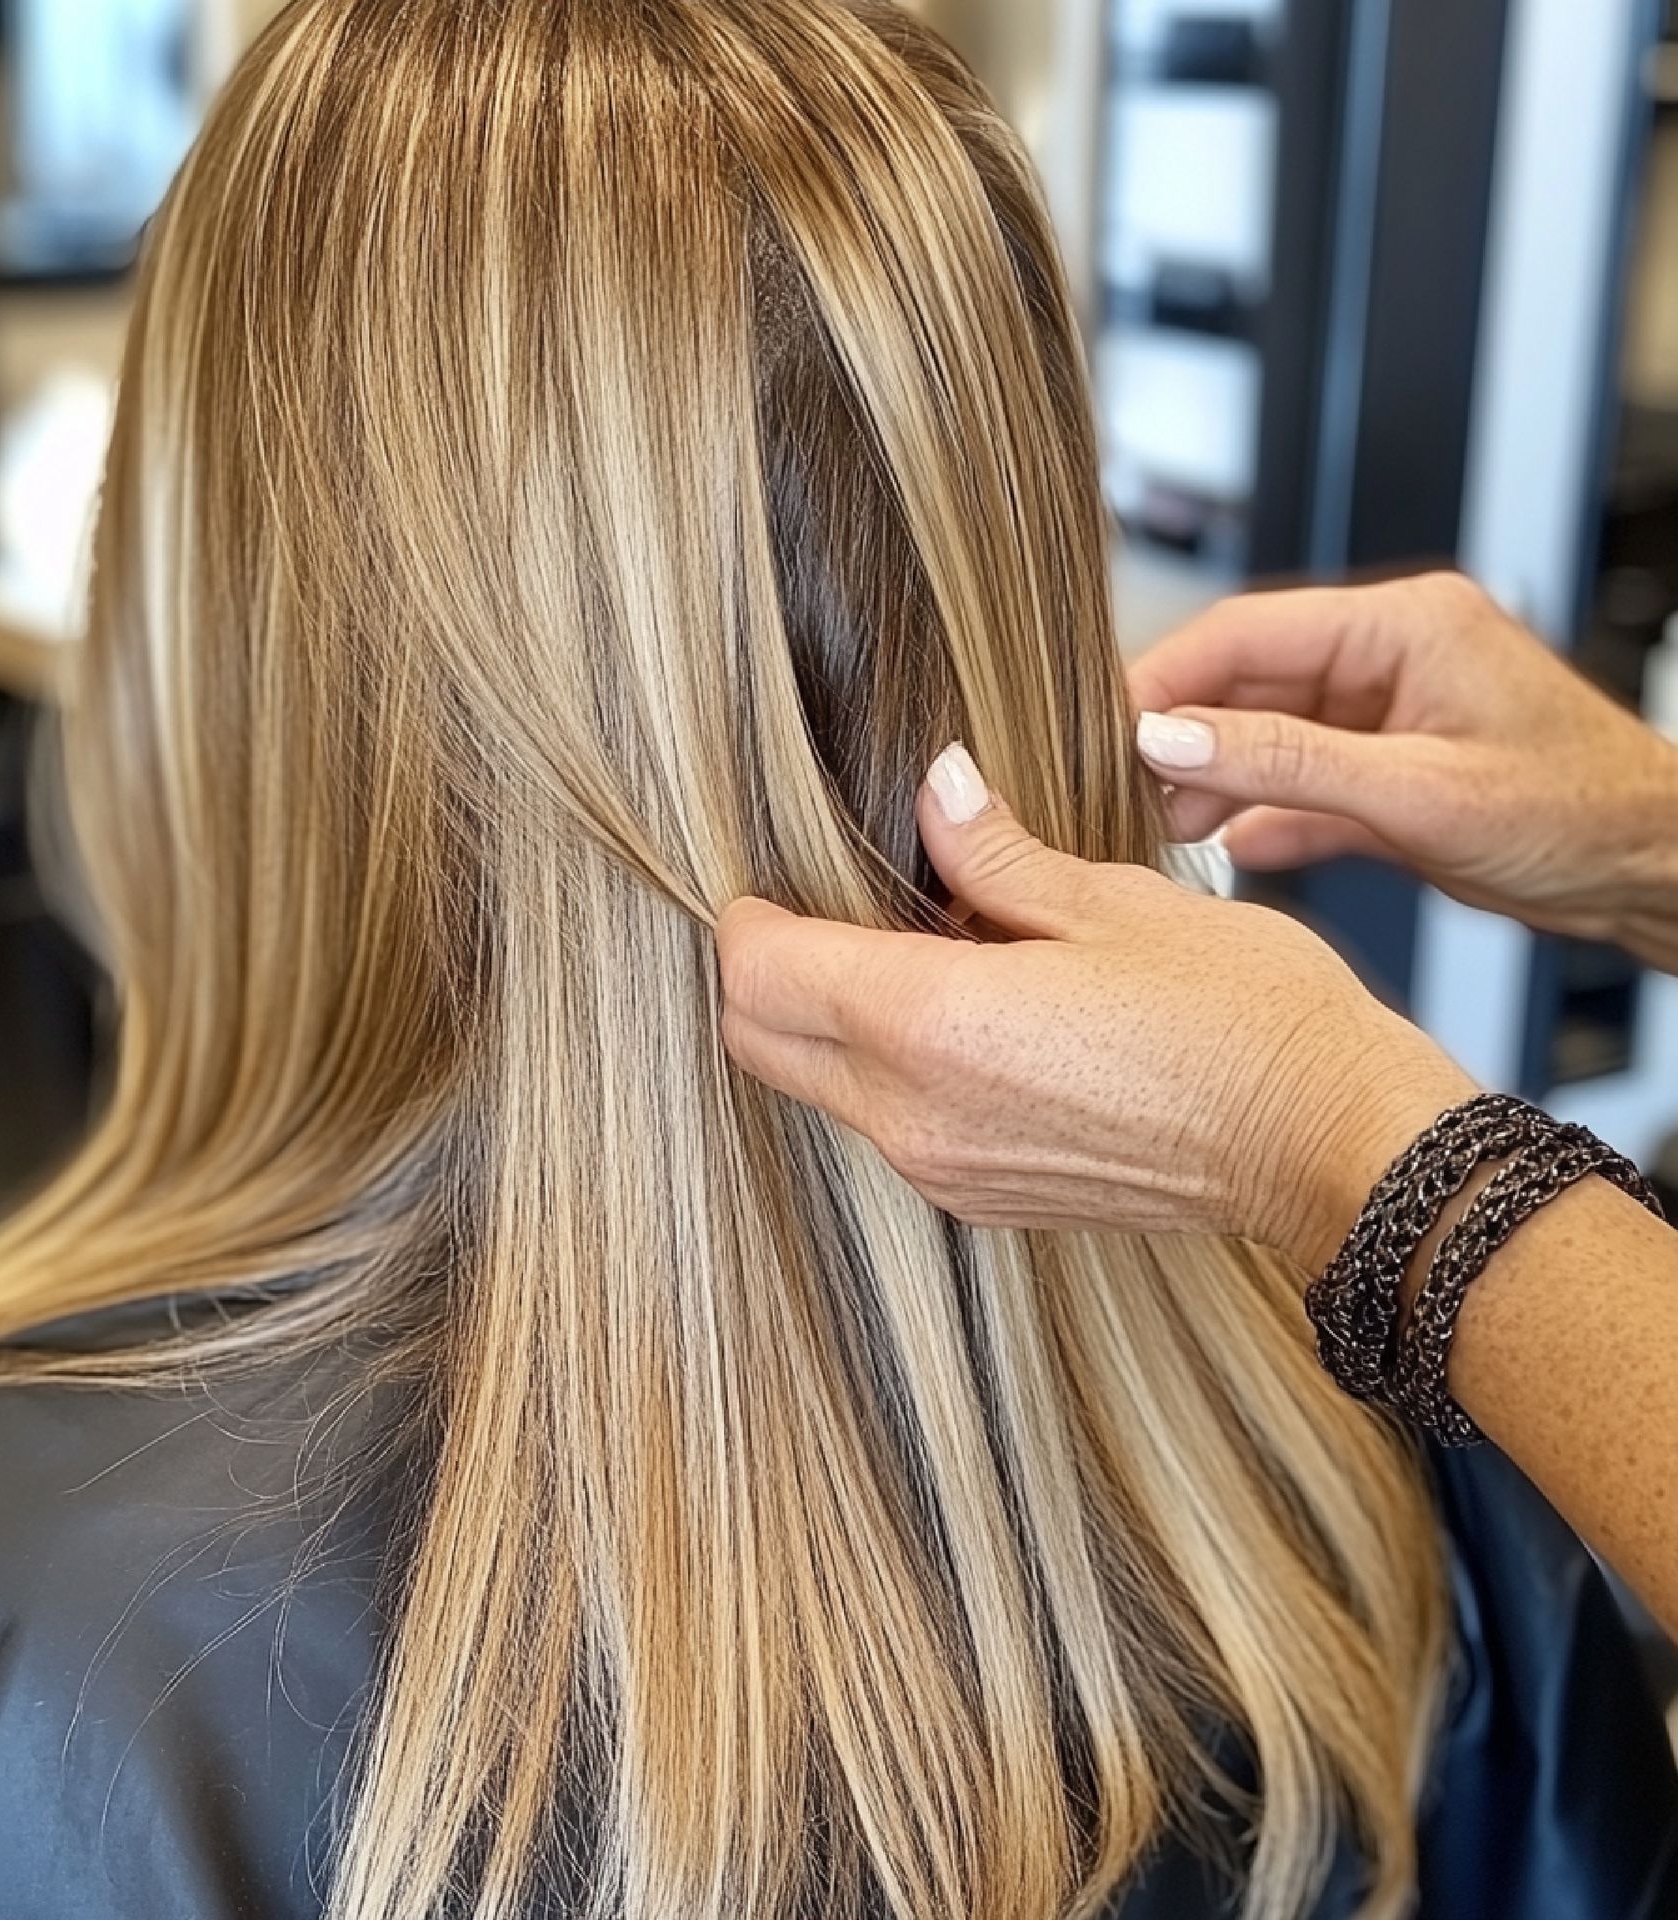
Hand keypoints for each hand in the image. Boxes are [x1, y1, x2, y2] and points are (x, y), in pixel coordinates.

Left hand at [717, 748, 1473, 1270]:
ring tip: (908, 949)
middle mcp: (918, 1116)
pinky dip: (881, 1068)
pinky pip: (883, 1126)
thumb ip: (994, 854)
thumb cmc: (1244, 1019)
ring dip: (822, 1021)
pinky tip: (957, 1014)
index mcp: (937, 1027)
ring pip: (815, 1088)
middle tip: (815, 905)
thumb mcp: (1112, 904)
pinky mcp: (981, 1198)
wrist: (1327, 1146)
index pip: (762, 976)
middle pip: (760, 1043)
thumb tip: (933, 790)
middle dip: (759, 973)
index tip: (769, 878)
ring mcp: (946, 1170)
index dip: (746, 918)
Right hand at [1129, 572, 1677, 968]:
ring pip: (1260, 735)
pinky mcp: (1384, 772)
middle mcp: (1385, 657)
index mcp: (1400, 624)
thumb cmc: (1580, 814)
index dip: (1164, 679)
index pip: (1243, 630)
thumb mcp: (1418, 792)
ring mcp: (1381, 716)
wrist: (1654, 870)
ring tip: (1167, 831)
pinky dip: (1261, 816)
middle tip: (1126, 794)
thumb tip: (1173, 740)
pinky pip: (1295, 784)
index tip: (1107, 733)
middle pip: (1242, 682)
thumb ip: (1285, 762)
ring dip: (1212, 782)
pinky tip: (1231, 849)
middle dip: (1181, 739)